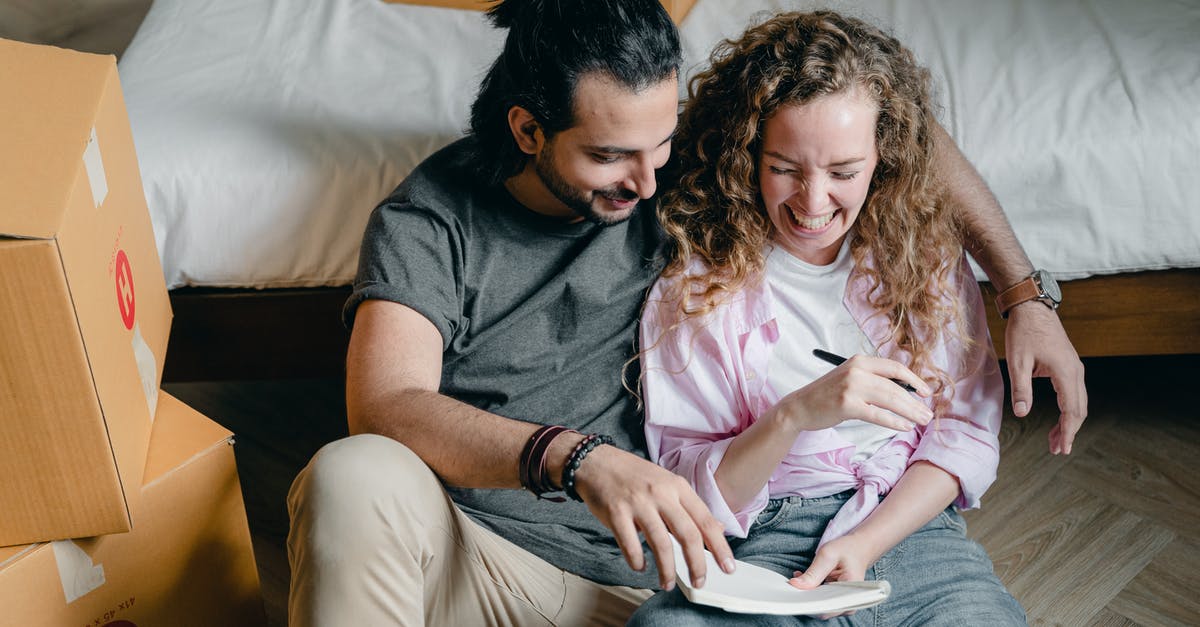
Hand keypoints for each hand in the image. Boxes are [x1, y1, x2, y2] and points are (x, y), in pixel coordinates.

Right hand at [572, 445, 735, 590]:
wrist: (596, 461)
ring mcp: (638, 503)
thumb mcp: (668, 483)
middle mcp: (661, 494)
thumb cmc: (633, 475)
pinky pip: (630, 543)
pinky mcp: (616, 512)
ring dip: (667, 569)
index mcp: (677, 487)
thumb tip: (716, 528)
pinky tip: (640, 566)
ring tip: (667, 583)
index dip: (719, 546)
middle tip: (700, 582)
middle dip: (697, 564)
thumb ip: (690, 507)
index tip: (728, 567)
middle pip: (687, 534)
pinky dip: (637, 560)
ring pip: (661, 543)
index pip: (705, 520)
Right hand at [770, 355, 933, 432]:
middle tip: (928, 413)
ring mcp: (851, 387)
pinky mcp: (847, 405)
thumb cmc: (827, 394)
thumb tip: (906, 391)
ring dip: (910, 412)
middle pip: (895, 386)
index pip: (894, 367)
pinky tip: (904, 427)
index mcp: (859, 360)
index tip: (925, 392)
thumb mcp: (849, 378)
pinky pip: (877, 415)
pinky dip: (894, 422)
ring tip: (922, 421)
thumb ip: (873, 379)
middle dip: (915, 402)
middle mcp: (856, 371)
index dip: (914, 380)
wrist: (799, 406)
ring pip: (890, 399)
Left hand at [789, 535, 875, 617]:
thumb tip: (795, 585)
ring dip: (807, 594)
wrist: (860, 547)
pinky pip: (820, 600)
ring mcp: (843, 603)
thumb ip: (813, 573)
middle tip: (794, 583)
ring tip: (799, 578)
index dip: (809, 602)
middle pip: (822, 609)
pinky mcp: (837, 599)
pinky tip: (804, 580)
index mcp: (851, 593)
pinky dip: (811, 592)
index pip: (827, 607)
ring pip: (819, 605)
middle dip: (806, 597)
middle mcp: (849, 602)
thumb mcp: (828, 556)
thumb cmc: (848, 549)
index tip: (795, 593)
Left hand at [1004, 301, 1087, 453]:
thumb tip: (1022, 414)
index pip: (1071, 410)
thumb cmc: (1023, 331)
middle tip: (1057, 450)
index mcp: (1066, 372)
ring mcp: (1075, 369)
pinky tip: (1059, 420)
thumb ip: (1021, 389)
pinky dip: (1068, 410)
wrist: (1032, 307)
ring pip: (1078, 402)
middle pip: (1079, 410)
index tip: (1062, 449)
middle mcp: (1076, 372)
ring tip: (1056, 440)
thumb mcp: (1018, 361)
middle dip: (1069, 431)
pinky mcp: (1069, 366)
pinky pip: (1073, 393)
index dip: (1068, 432)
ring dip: (1069, 422)